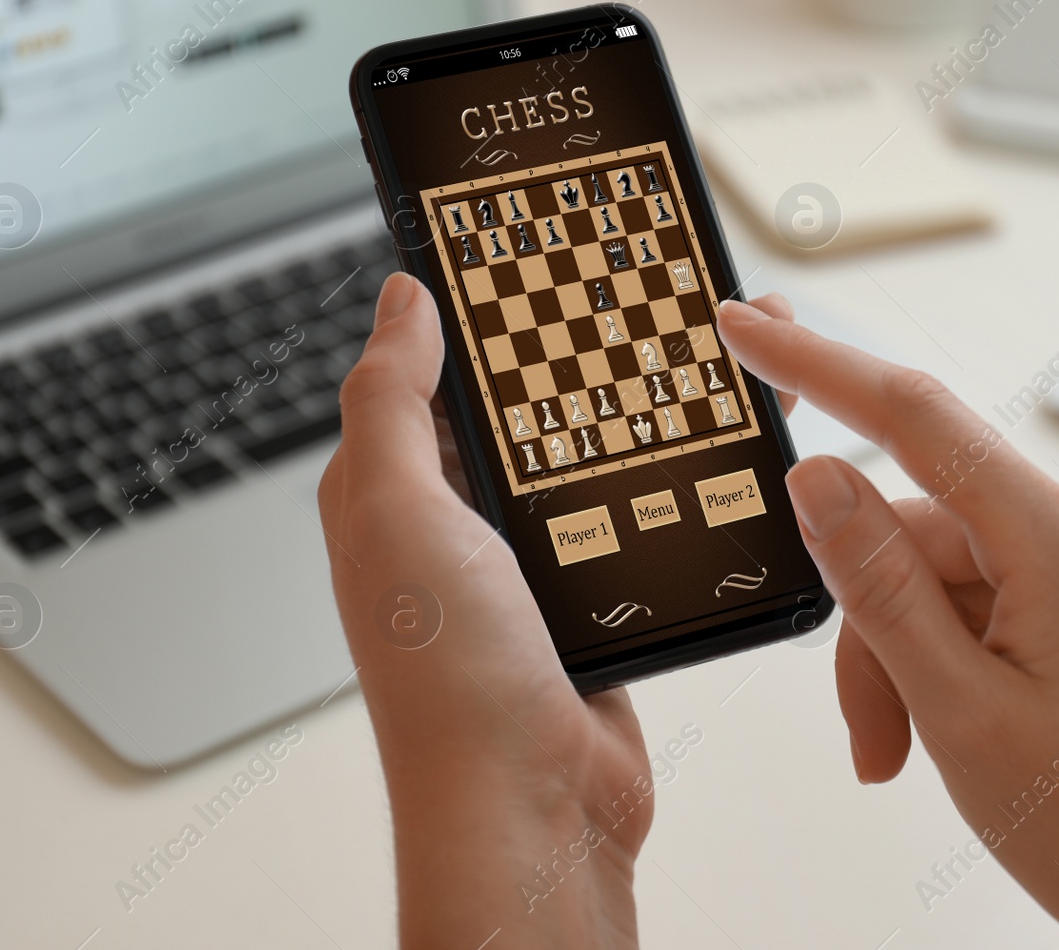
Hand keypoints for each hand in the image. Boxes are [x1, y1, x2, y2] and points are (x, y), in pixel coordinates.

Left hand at [318, 275, 794, 948]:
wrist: (534, 805)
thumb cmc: (449, 678)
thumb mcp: (397, 510)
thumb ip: (392, 401)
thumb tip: (400, 298)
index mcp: (387, 497)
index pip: (414, 379)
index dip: (453, 317)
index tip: (505, 254)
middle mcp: (447, 531)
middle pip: (502, 418)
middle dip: (547, 365)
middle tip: (607, 299)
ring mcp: (517, 571)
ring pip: (566, 467)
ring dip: (601, 431)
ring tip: (652, 366)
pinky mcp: (582, 605)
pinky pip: (613, 525)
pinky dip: (639, 496)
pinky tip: (671, 465)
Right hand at [717, 300, 1058, 949]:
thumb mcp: (959, 713)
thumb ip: (879, 586)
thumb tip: (819, 476)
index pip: (917, 418)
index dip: (817, 366)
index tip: (747, 327)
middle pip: (923, 530)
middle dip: (878, 625)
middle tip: (875, 730)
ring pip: (954, 564)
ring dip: (917, 650)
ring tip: (916, 743)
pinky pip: (999, 577)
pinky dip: (962, 639)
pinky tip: (969, 712)